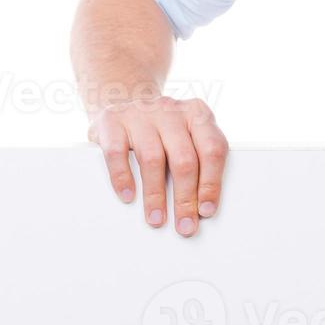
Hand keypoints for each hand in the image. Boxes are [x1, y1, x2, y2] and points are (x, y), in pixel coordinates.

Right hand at [87, 96, 227, 237]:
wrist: (122, 98)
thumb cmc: (160, 128)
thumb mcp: (184, 133)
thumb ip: (197, 158)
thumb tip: (201, 206)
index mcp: (197, 113)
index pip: (212, 149)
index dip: (211, 183)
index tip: (206, 210)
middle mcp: (171, 110)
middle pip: (184, 159)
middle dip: (185, 198)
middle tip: (184, 225)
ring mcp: (141, 113)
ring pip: (153, 159)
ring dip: (155, 195)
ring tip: (156, 219)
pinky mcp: (112, 120)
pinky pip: (117, 152)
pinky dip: (122, 177)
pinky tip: (128, 196)